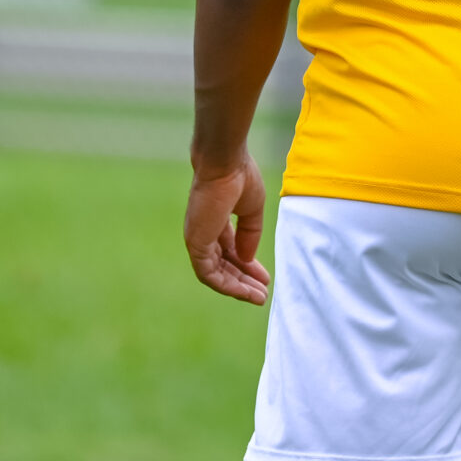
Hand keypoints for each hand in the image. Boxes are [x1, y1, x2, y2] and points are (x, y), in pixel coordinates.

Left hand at [183, 155, 272, 305]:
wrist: (224, 163)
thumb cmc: (239, 177)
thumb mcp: (252, 209)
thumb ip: (250, 235)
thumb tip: (247, 259)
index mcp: (216, 220)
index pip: (230, 249)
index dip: (248, 265)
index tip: (264, 277)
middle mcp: (204, 232)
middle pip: (223, 264)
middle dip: (244, 280)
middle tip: (262, 293)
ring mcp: (198, 239)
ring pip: (215, 274)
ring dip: (237, 287)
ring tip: (258, 297)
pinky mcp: (196, 244)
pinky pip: (209, 274)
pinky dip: (227, 285)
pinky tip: (244, 291)